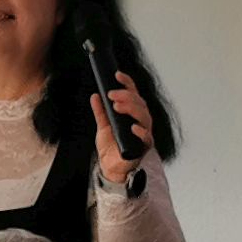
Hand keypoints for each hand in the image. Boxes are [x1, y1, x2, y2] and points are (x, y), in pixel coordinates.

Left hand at [89, 73, 152, 189]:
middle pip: (139, 103)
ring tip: (116, 106)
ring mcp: (144, 133)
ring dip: (131, 109)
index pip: (133, 94)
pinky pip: (147, 138)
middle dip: (126, 96)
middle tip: (111, 94)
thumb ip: (100, 112)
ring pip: (144, 116)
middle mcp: (141, 120)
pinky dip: (141, 132)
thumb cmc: (110, 146)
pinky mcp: (144, 147)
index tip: (116, 75)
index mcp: (133, 113)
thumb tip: (95, 96)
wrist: (110, 167)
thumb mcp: (103, 126)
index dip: (127, 83)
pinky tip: (133, 127)